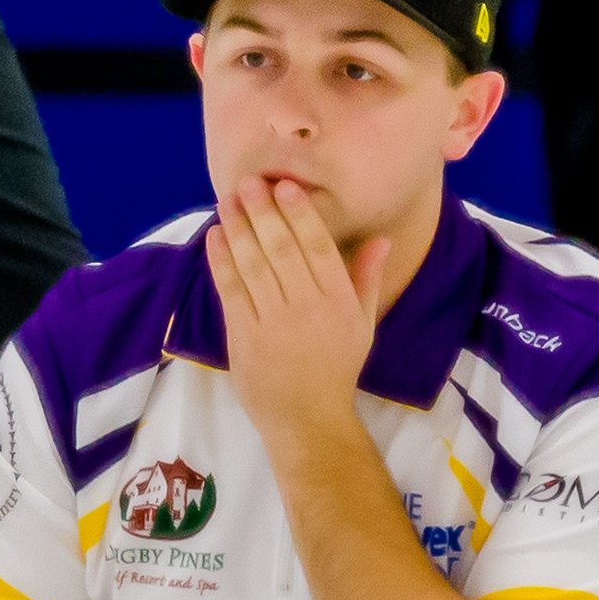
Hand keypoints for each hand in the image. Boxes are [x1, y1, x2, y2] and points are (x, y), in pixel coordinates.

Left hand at [206, 177, 389, 457]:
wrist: (306, 418)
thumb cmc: (337, 368)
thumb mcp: (363, 324)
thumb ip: (368, 279)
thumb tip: (382, 239)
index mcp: (337, 299)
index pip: (316, 246)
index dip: (300, 213)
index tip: (286, 187)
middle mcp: (305, 305)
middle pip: (281, 248)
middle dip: (263, 212)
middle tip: (250, 182)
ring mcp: (272, 321)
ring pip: (253, 264)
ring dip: (239, 228)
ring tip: (229, 200)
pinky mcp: (244, 335)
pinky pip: (231, 290)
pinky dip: (222, 261)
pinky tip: (216, 235)